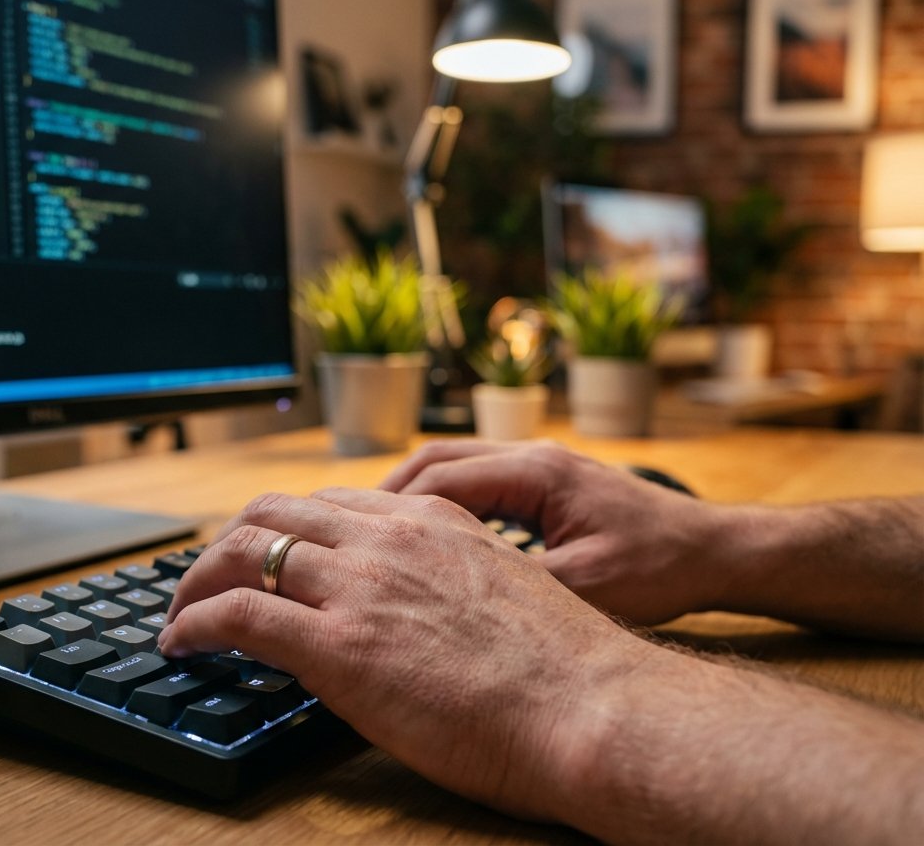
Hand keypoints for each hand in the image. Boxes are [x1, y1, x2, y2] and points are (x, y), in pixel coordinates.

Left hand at [159, 486, 645, 819]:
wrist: (592, 708)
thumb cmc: (566, 671)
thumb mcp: (502, 591)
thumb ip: (445, 581)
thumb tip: (408, 609)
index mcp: (430, 521)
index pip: (328, 504)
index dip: (283, 528)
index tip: (265, 556)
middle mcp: (389, 538)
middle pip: (275, 512)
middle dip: (230, 543)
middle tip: (208, 578)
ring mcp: (361, 586)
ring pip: (245, 549)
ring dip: (199, 579)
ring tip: (182, 611)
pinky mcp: (339, 645)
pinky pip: (237, 614)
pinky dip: (194, 622)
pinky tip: (182, 642)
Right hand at [380, 439, 740, 625]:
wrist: (716, 550)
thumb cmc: (661, 568)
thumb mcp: (587, 587)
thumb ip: (519, 588)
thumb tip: (447, 604)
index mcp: (537, 474)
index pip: (440, 479)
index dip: (389, 510)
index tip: (351, 539)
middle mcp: (532, 458)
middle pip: (436, 461)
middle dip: (386, 496)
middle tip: (346, 533)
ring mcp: (540, 466)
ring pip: (454, 467)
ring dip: (412, 499)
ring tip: (374, 539)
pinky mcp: (547, 483)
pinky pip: (478, 484)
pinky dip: (444, 507)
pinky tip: (429, 544)